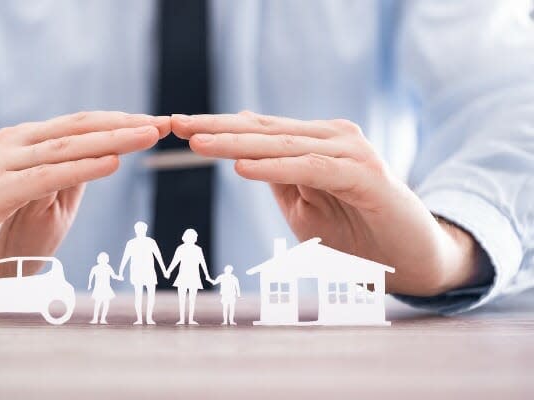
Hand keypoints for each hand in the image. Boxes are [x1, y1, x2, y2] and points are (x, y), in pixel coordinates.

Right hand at [0, 111, 170, 302]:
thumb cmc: (5, 242)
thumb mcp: (50, 207)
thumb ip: (73, 178)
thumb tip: (110, 152)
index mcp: (24, 144)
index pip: (80, 126)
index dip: (121, 123)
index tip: (159, 124)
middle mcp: (9, 146)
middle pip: (77, 129)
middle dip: (124, 126)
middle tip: (163, 124)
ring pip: (64, 148)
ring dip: (111, 141)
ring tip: (148, 136)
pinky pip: (43, 178)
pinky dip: (80, 170)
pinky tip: (112, 163)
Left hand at [173, 111, 486, 295]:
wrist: (413, 260)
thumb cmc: (354, 235)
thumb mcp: (304, 206)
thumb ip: (278, 177)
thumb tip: (241, 153)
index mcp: (313, 142)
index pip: (255, 131)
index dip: (214, 127)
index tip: (174, 125)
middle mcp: (332, 138)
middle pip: (263, 131)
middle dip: (215, 128)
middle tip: (173, 123)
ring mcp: (351, 153)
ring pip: (283, 145)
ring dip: (237, 145)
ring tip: (197, 142)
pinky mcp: (366, 176)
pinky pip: (312, 168)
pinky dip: (276, 168)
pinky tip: (242, 168)